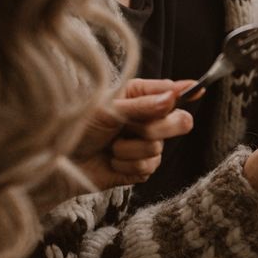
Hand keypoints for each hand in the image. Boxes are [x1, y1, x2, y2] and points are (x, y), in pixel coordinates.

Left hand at [72, 79, 195, 190]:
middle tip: (133, 129)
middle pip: (179, 122)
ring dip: (130, 150)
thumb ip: (141, 105)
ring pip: (158, 149)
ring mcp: (146, 144)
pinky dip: (126, 166)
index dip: (187, 91)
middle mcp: (146, 119)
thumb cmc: (76, 127)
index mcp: (139, 97)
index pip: (171, 92)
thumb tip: (171, 98)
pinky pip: (148, 168)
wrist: (58, 161)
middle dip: (156, 128)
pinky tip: (112, 162)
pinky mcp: (141, 168)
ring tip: (110, 148)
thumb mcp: (107, 109)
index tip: (199, 89)